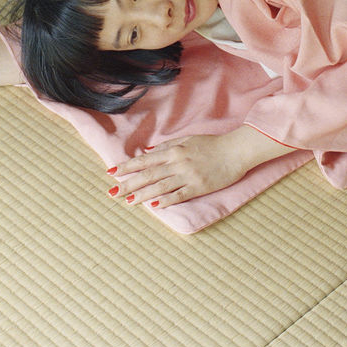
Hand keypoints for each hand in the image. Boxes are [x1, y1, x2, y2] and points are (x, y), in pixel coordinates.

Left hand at [107, 135, 250, 208]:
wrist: (236, 151)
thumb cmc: (212, 144)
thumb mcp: (188, 140)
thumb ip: (168, 146)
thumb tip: (149, 152)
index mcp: (173, 150)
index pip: (144, 160)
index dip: (126, 166)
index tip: (110, 172)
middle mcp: (177, 162)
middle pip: (148, 174)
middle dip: (128, 184)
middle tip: (112, 193)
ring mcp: (188, 175)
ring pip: (160, 186)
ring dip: (143, 194)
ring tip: (128, 201)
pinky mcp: (199, 187)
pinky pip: (179, 195)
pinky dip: (166, 201)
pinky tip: (154, 206)